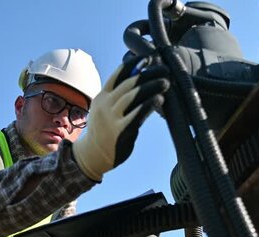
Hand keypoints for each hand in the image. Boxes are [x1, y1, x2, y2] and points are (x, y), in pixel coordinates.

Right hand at [72, 56, 169, 180]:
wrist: (92, 156)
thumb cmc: (105, 130)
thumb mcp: (106, 109)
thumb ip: (120, 96)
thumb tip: (141, 78)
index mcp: (102, 96)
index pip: (118, 75)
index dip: (134, 64)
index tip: (149, 57)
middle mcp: (105, 104)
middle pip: (128, 83)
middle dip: (148, 73)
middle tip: (164, 69)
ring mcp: (111, 118)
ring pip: (132, 96)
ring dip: (150, 87)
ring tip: (166, 82)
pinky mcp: (119, 132)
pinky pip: (135, 115)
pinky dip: (148, 105)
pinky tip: (159, 99)